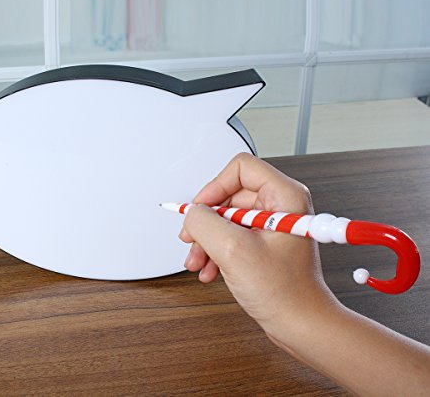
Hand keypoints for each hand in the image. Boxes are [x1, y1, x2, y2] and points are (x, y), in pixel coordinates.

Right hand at [179, 153, 334, 337]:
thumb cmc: (286, 293)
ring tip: (199, 261)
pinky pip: (232, 235)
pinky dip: (217, 250)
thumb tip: (193, 213)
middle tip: (192, 238)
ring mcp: (273, 224)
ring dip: (208, 240)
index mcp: (285, 196)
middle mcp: (281, 205)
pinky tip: (210, 269)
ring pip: (227, 217)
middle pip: (230, 195)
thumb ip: (205, 223)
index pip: (241, 168)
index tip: (201, 209)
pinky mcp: (265, 242)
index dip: (215, 186)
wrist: (301, 325)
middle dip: (207, 221)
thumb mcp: (234, 251)